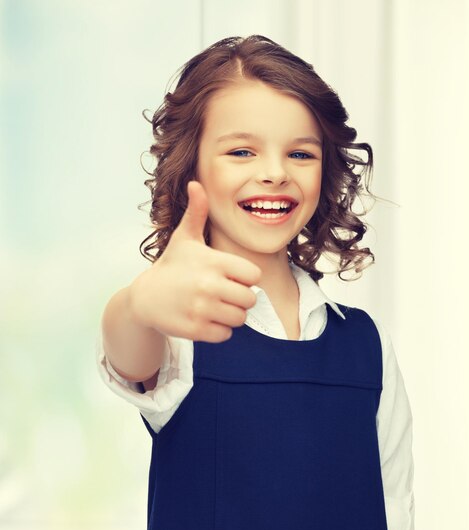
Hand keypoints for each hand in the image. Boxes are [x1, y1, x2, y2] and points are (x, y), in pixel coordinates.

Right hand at [128, 180, 261, 342]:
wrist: (144, 297)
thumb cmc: (171, 266)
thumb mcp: (184, 238)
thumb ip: (197, 213)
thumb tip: (196, 184)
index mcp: (214, 262)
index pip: (254, 276)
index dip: (245, 278)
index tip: (230, 278)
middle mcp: (209, 285)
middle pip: (250, 300)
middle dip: (240, 299)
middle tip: (224, 295)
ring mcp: (202, 309)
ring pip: (239, 319)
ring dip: (231, 315)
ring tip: (216, 307)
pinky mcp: (195, 330)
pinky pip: (225, 335)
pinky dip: (220, 330)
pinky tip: (207, 319)